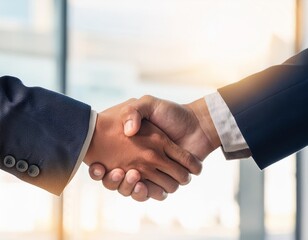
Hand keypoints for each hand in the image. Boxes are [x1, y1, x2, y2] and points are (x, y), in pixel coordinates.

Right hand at [84, 100, 201, 196]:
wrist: (196, 124)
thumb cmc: (172, 113)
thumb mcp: (148, 103)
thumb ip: (134, 111)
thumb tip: (127, 132)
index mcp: (129, 146)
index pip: (105, 163)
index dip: (98, 170)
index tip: (97, 166)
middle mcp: (137, 162)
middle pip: (116, 181)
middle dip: (113, 181)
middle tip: (118, 171)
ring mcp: (151, 173)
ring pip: (131, 190)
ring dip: (129, 187)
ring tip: (132, 175)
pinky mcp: (164, 181)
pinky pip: (151, 194)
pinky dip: (146, 192)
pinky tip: (143, 184)